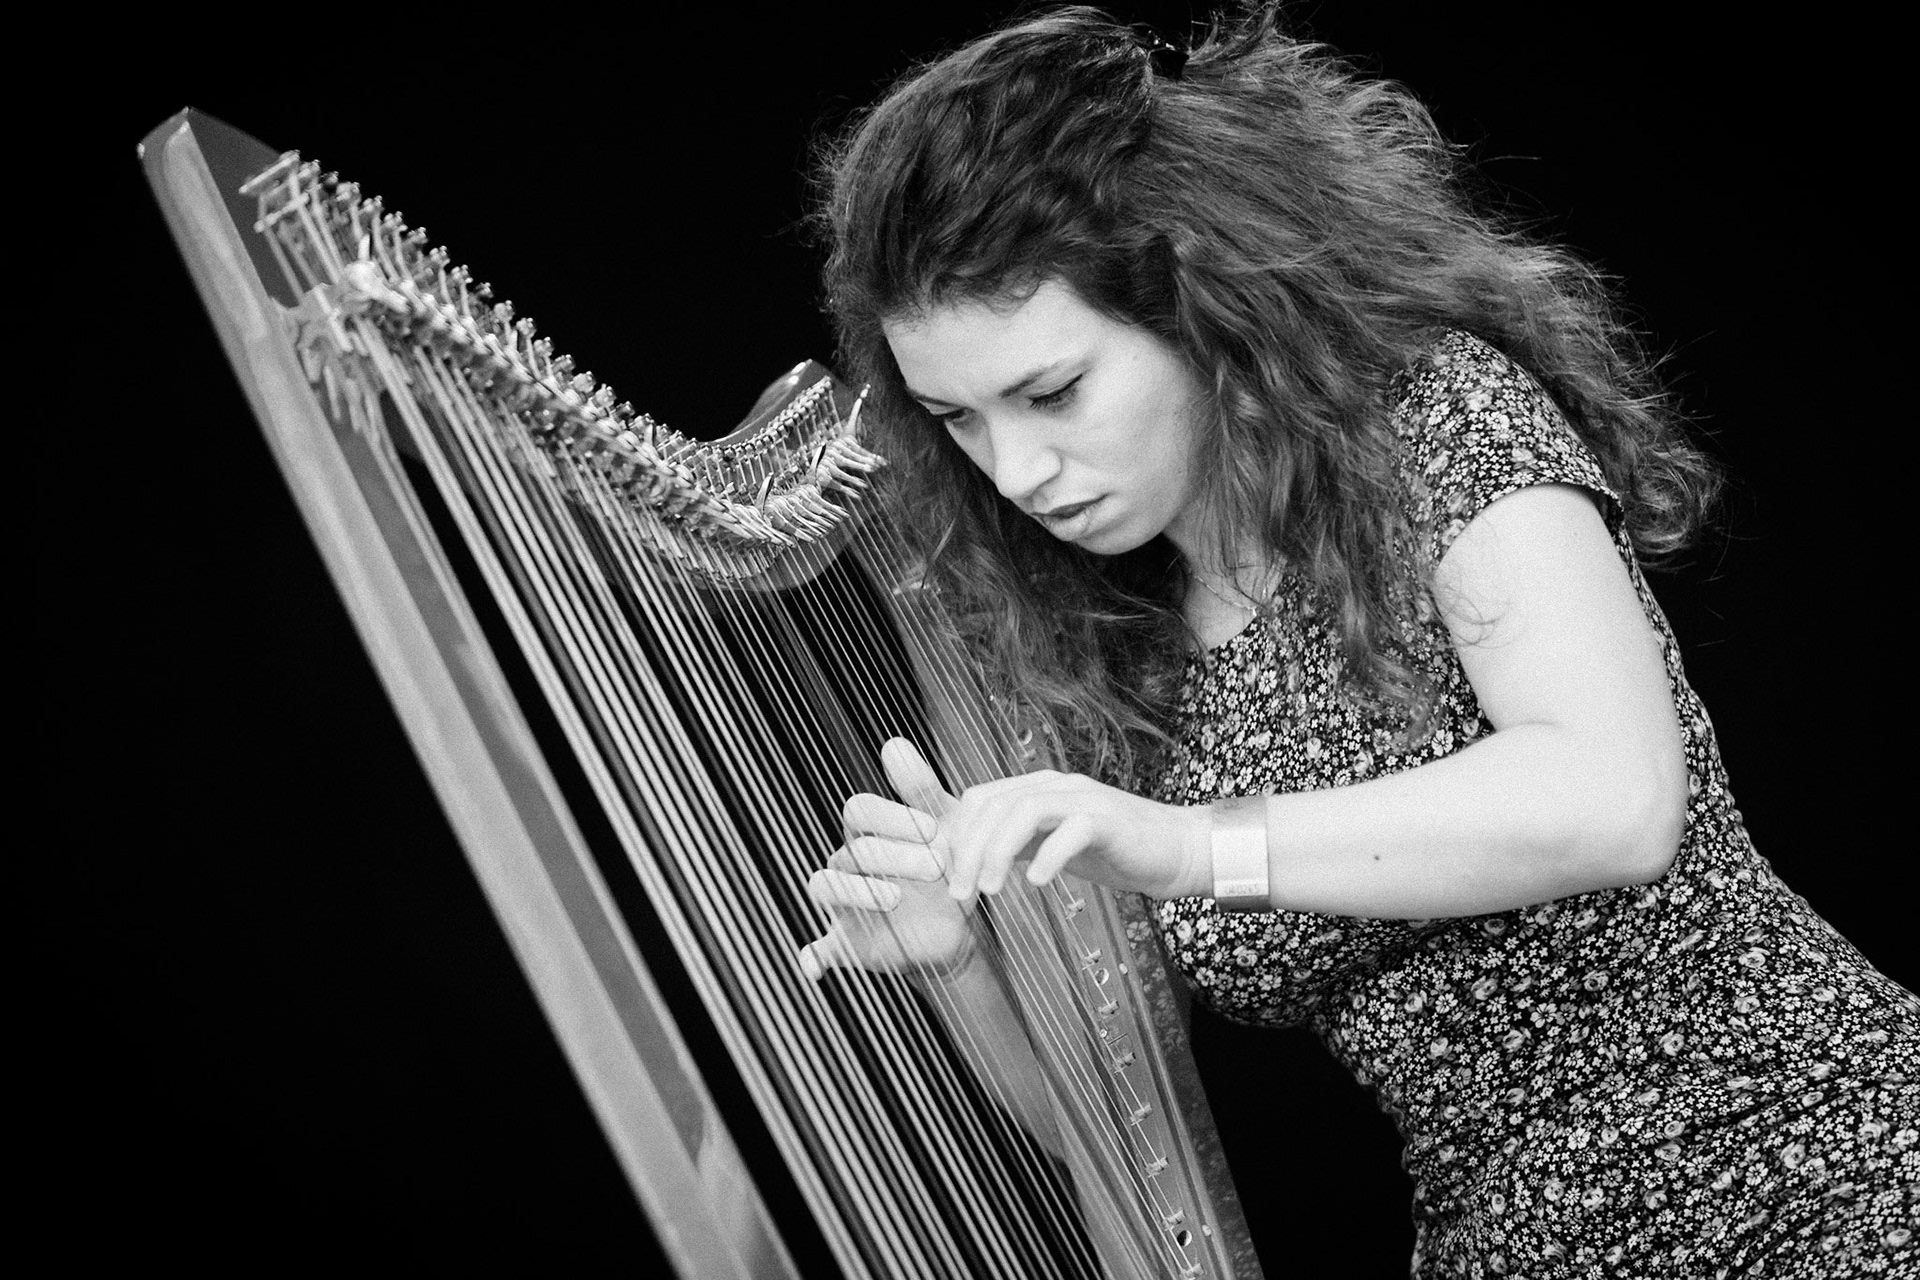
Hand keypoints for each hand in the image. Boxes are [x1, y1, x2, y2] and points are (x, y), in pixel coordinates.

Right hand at [797, 739, 975, 980]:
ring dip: (857, 892)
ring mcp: (844, 903)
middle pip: (852, 848)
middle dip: (893, 854)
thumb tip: (893, 742)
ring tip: (895, 899)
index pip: (860, 809)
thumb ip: (919, 788)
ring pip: (826, 887)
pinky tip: (814, 969)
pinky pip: (820, 949)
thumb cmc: (947, 868)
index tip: (935, 829)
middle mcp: (848, 863)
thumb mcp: (945, 828)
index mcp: (869, 830)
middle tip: (937, 866)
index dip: (894, 816)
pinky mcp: (847, 942)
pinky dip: (813, 957)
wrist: (958, 927)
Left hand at [944, 769, 1211, 901]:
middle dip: (968, 850)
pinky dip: (1049, 857)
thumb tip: (968, 859)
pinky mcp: (1110, 820)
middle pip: (994, 804)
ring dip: (998, 852)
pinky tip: (1038, 883)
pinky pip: (1072, 830)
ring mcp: (1083, 799)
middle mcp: (1056, 785)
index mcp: (1037, 788)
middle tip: (959, 894)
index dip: (956, 836)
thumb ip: (1015, 842)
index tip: (948, 877)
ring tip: (990, 891)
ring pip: (1025, 811)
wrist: (1175, 850)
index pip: (979, 798)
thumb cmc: (1111, 850)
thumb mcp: (1051, 843)